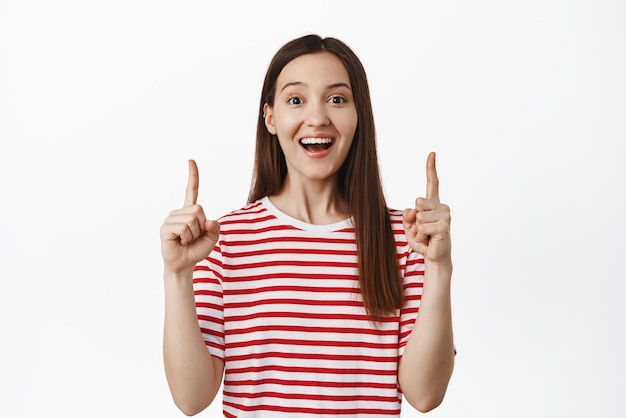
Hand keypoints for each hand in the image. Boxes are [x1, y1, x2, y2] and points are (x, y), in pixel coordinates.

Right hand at [160, 160, 219, 274]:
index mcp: (190, 211)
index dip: (192, 176)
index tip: (190, 161)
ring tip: (186, 241)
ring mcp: (171, 219)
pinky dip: (187, 238)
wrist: (184, 264)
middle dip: (201, 227)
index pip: (191, 190)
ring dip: (194, 235)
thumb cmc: (196, 250)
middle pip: (198, 210)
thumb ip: (215, 228)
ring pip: (192, 220)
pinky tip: (180, 242)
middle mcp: (179, 212)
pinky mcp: (166, 227)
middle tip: (193, 237)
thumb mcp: (212, 238)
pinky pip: (184, 228)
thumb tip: (209, 221)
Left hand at [403, 152, 450, 264]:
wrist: (434, 257)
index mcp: (433, 204)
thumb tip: (415, 209)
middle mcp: (442, 207)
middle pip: (417, 202)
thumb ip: (408, 215)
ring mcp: (445, 215)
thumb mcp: (410, 226)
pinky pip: (422, 227)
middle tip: (423, 230)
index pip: (432, 183)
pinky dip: (421, 235)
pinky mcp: (444, 226)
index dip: (431, 168)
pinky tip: (430, 239)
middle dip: (414, 218)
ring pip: (419, 217)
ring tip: (427, 236)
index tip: (432, 153)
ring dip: (417, 230)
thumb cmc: (423, 240)